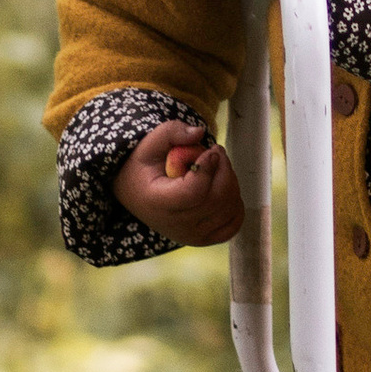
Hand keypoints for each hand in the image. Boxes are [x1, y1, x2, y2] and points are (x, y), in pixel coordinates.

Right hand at [117, 120, 242, 249]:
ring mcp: (191, 236)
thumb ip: (171, 132)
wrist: (135, 195)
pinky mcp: (202, 239)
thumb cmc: (142, 168)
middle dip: (224, 169)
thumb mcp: (148, 144)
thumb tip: (200, 132)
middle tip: (216, 152)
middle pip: (216, 200)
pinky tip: (223, 188)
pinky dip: (235, 205)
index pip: (194, 192)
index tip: (210, 150)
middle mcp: (175, 225)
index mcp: (158, 202)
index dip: (209, 168)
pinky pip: (232, 225)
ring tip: (217, 168)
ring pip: (228, 209)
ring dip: (230, 182)